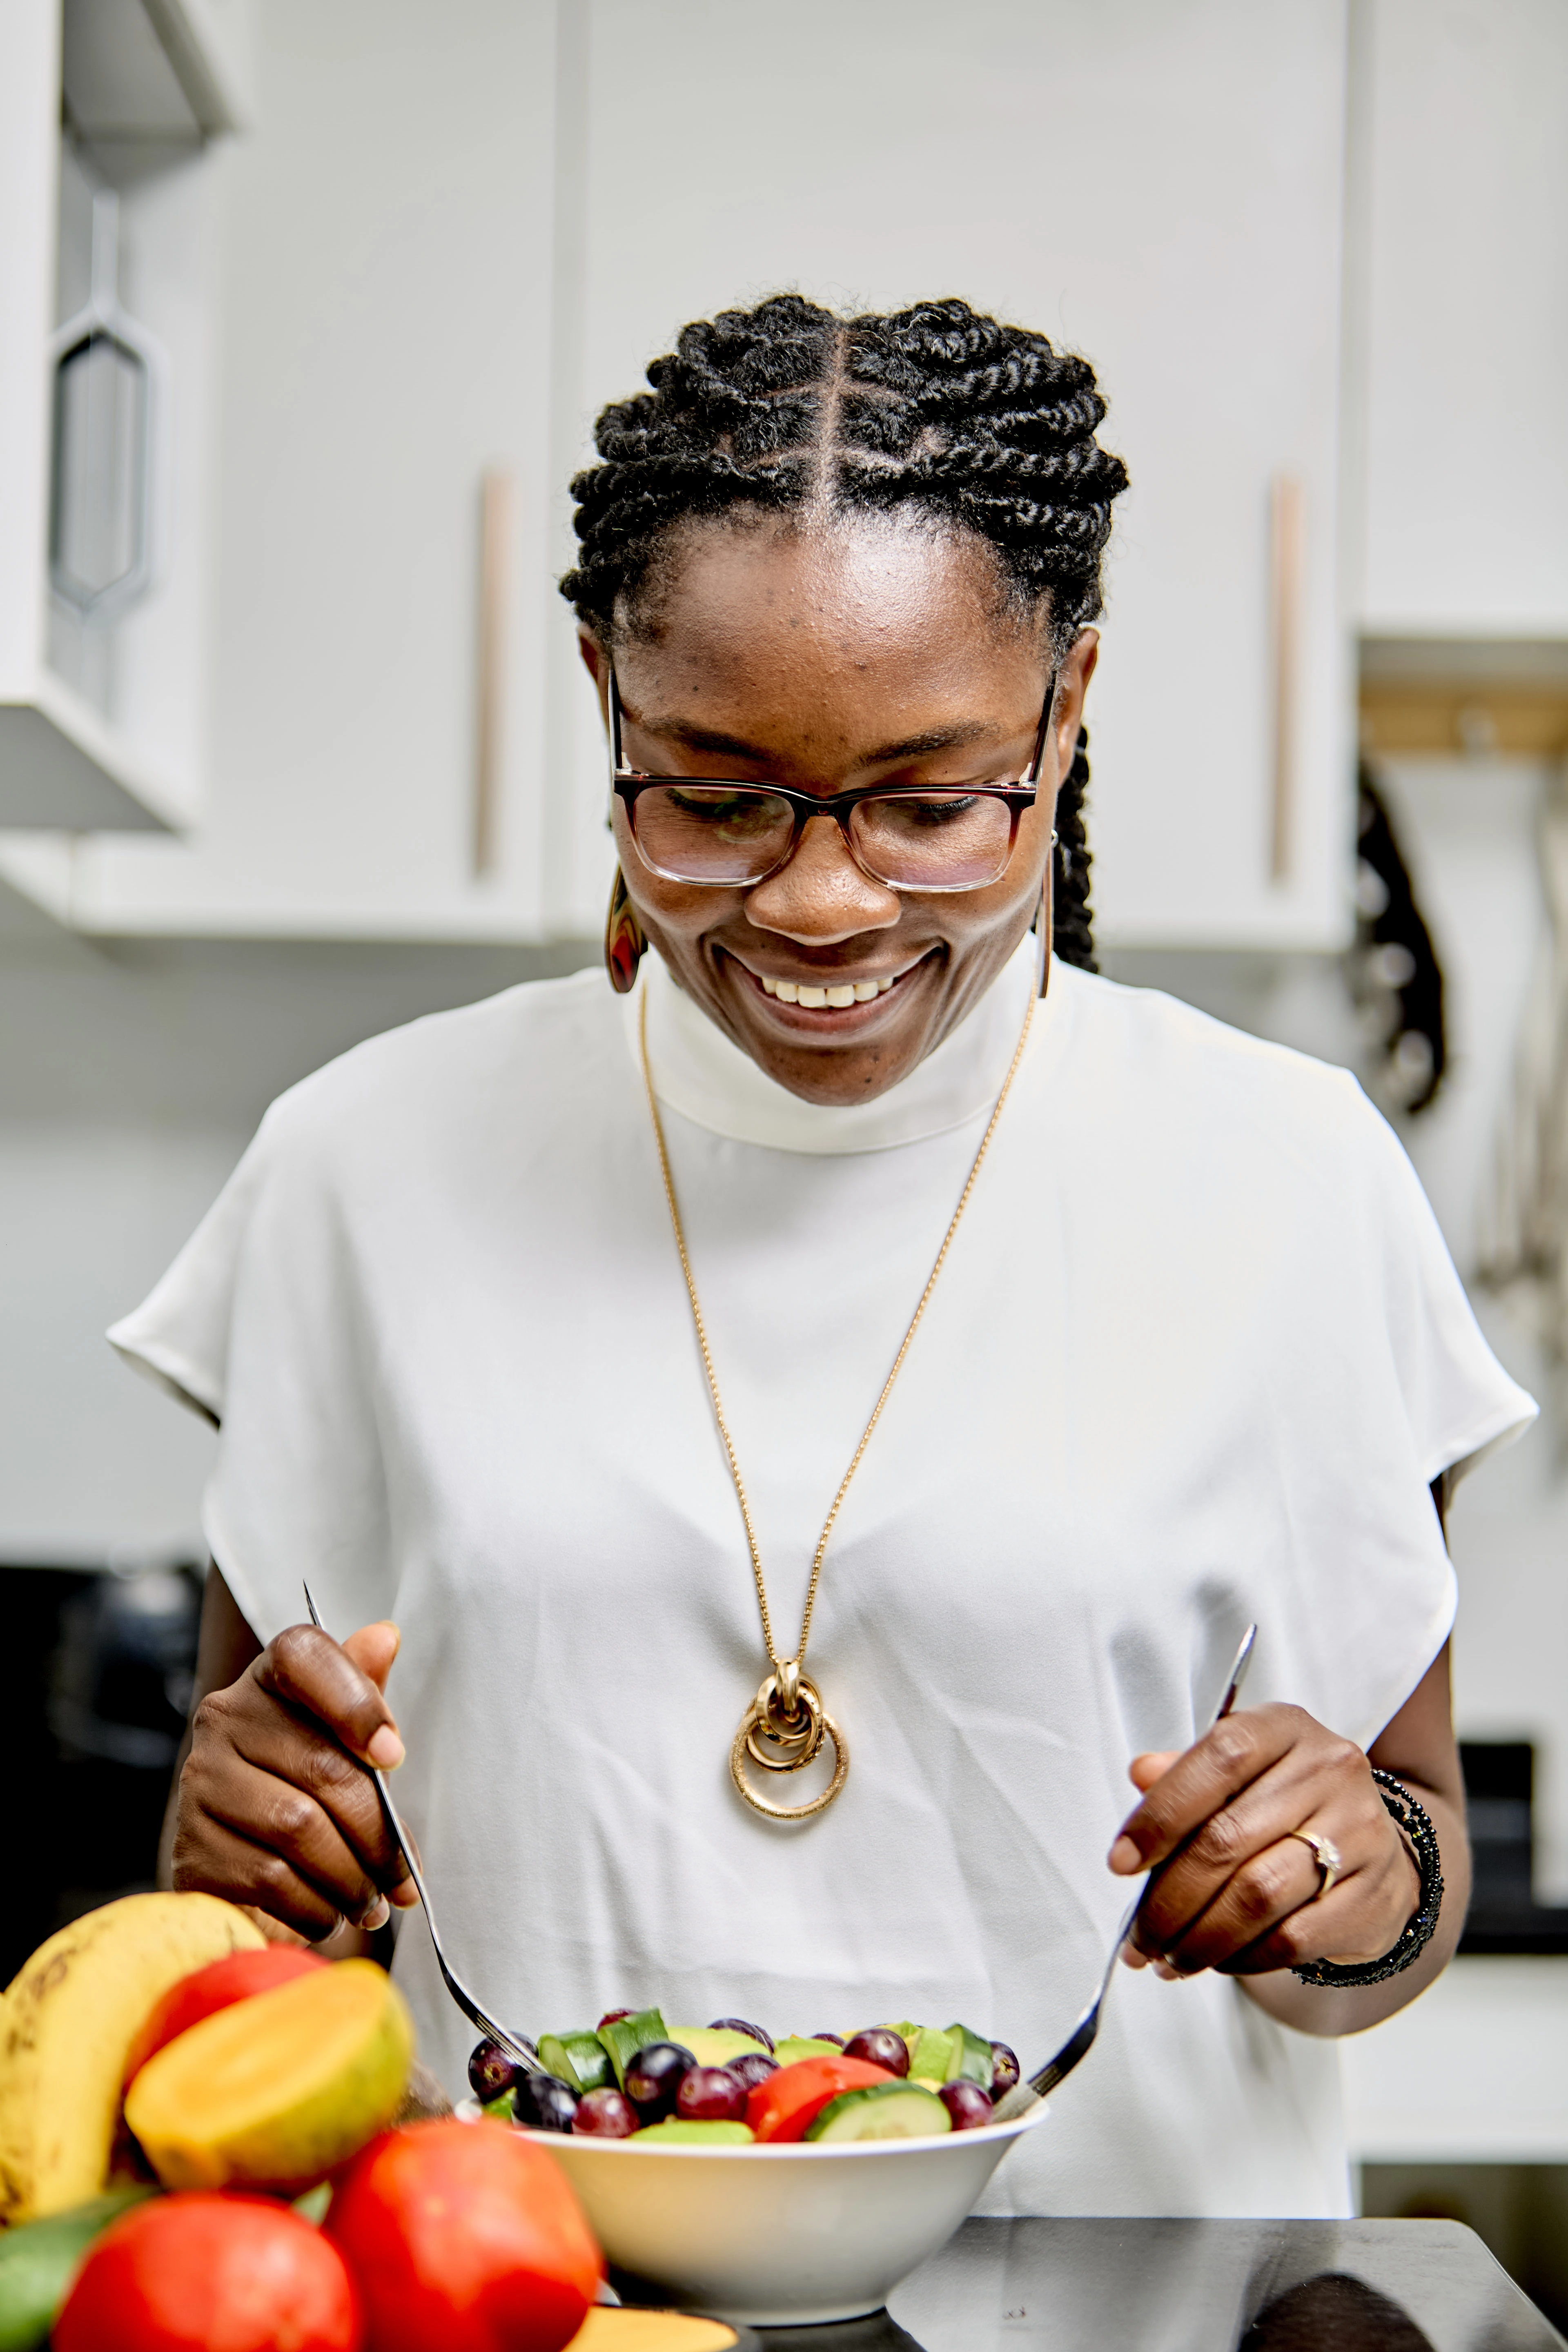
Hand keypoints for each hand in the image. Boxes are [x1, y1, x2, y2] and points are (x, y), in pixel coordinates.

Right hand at [172, 1620, 419, 1940]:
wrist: (250, 1867)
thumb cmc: (315, 1792)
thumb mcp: (347, 1742)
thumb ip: (364, 1694)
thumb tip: (385, 1635)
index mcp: (269, 1677)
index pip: (304, 1655)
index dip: (356, 1702)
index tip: (396, 1756)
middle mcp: (223, 1719)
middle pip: (321, 1765)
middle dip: (377, 1832)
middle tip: (403, 1876)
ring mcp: (201, 1783)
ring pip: (298, 1827)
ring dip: (350, 1877)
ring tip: (373, 1902)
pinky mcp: (191, 1848)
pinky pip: (269, 1879)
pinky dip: (315, 1907)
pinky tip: (330, 1915)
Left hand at [1108, 1704, 1420, 1977]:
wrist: (1377, 1850)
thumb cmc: (1289, 1807)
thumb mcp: (1241, 1772)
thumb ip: (1187, 1773)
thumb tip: (1141, 1773)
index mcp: (1284, 1728)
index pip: (1218, 1759)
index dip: (1161, 1813)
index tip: (1121, 1861)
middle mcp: (1328, 1771)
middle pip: (1227, 1839)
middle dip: (1167, 1900)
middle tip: (1138, 1938)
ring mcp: (1357, 1832)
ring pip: (1256, 1896)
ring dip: (1198, 1939)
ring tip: (1167, 1958)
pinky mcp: (1371, 1895)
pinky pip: (1292, 1939)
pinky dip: (1242, 1958)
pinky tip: (1216, 1962)